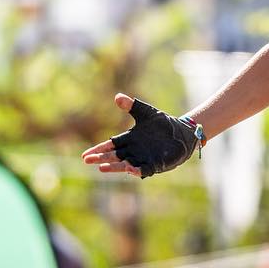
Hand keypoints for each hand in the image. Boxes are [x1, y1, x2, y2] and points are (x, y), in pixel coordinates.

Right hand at [81, 94, 198, 178]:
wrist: (182, 132)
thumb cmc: (163, 123)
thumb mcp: (146, 112)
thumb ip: (132, 105)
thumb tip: (117, 97)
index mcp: (129, 139)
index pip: (110, 146)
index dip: (98, 150)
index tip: (86, 155)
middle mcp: (134, 151)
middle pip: (114, 156)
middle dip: (101, 158)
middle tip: (88, 161)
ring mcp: (144, 158)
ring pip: (125, 165)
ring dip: (115, 167)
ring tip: (102, 168)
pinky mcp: (155, 164)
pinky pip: (144, 169)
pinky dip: (137, 170)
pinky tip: (129, 169)